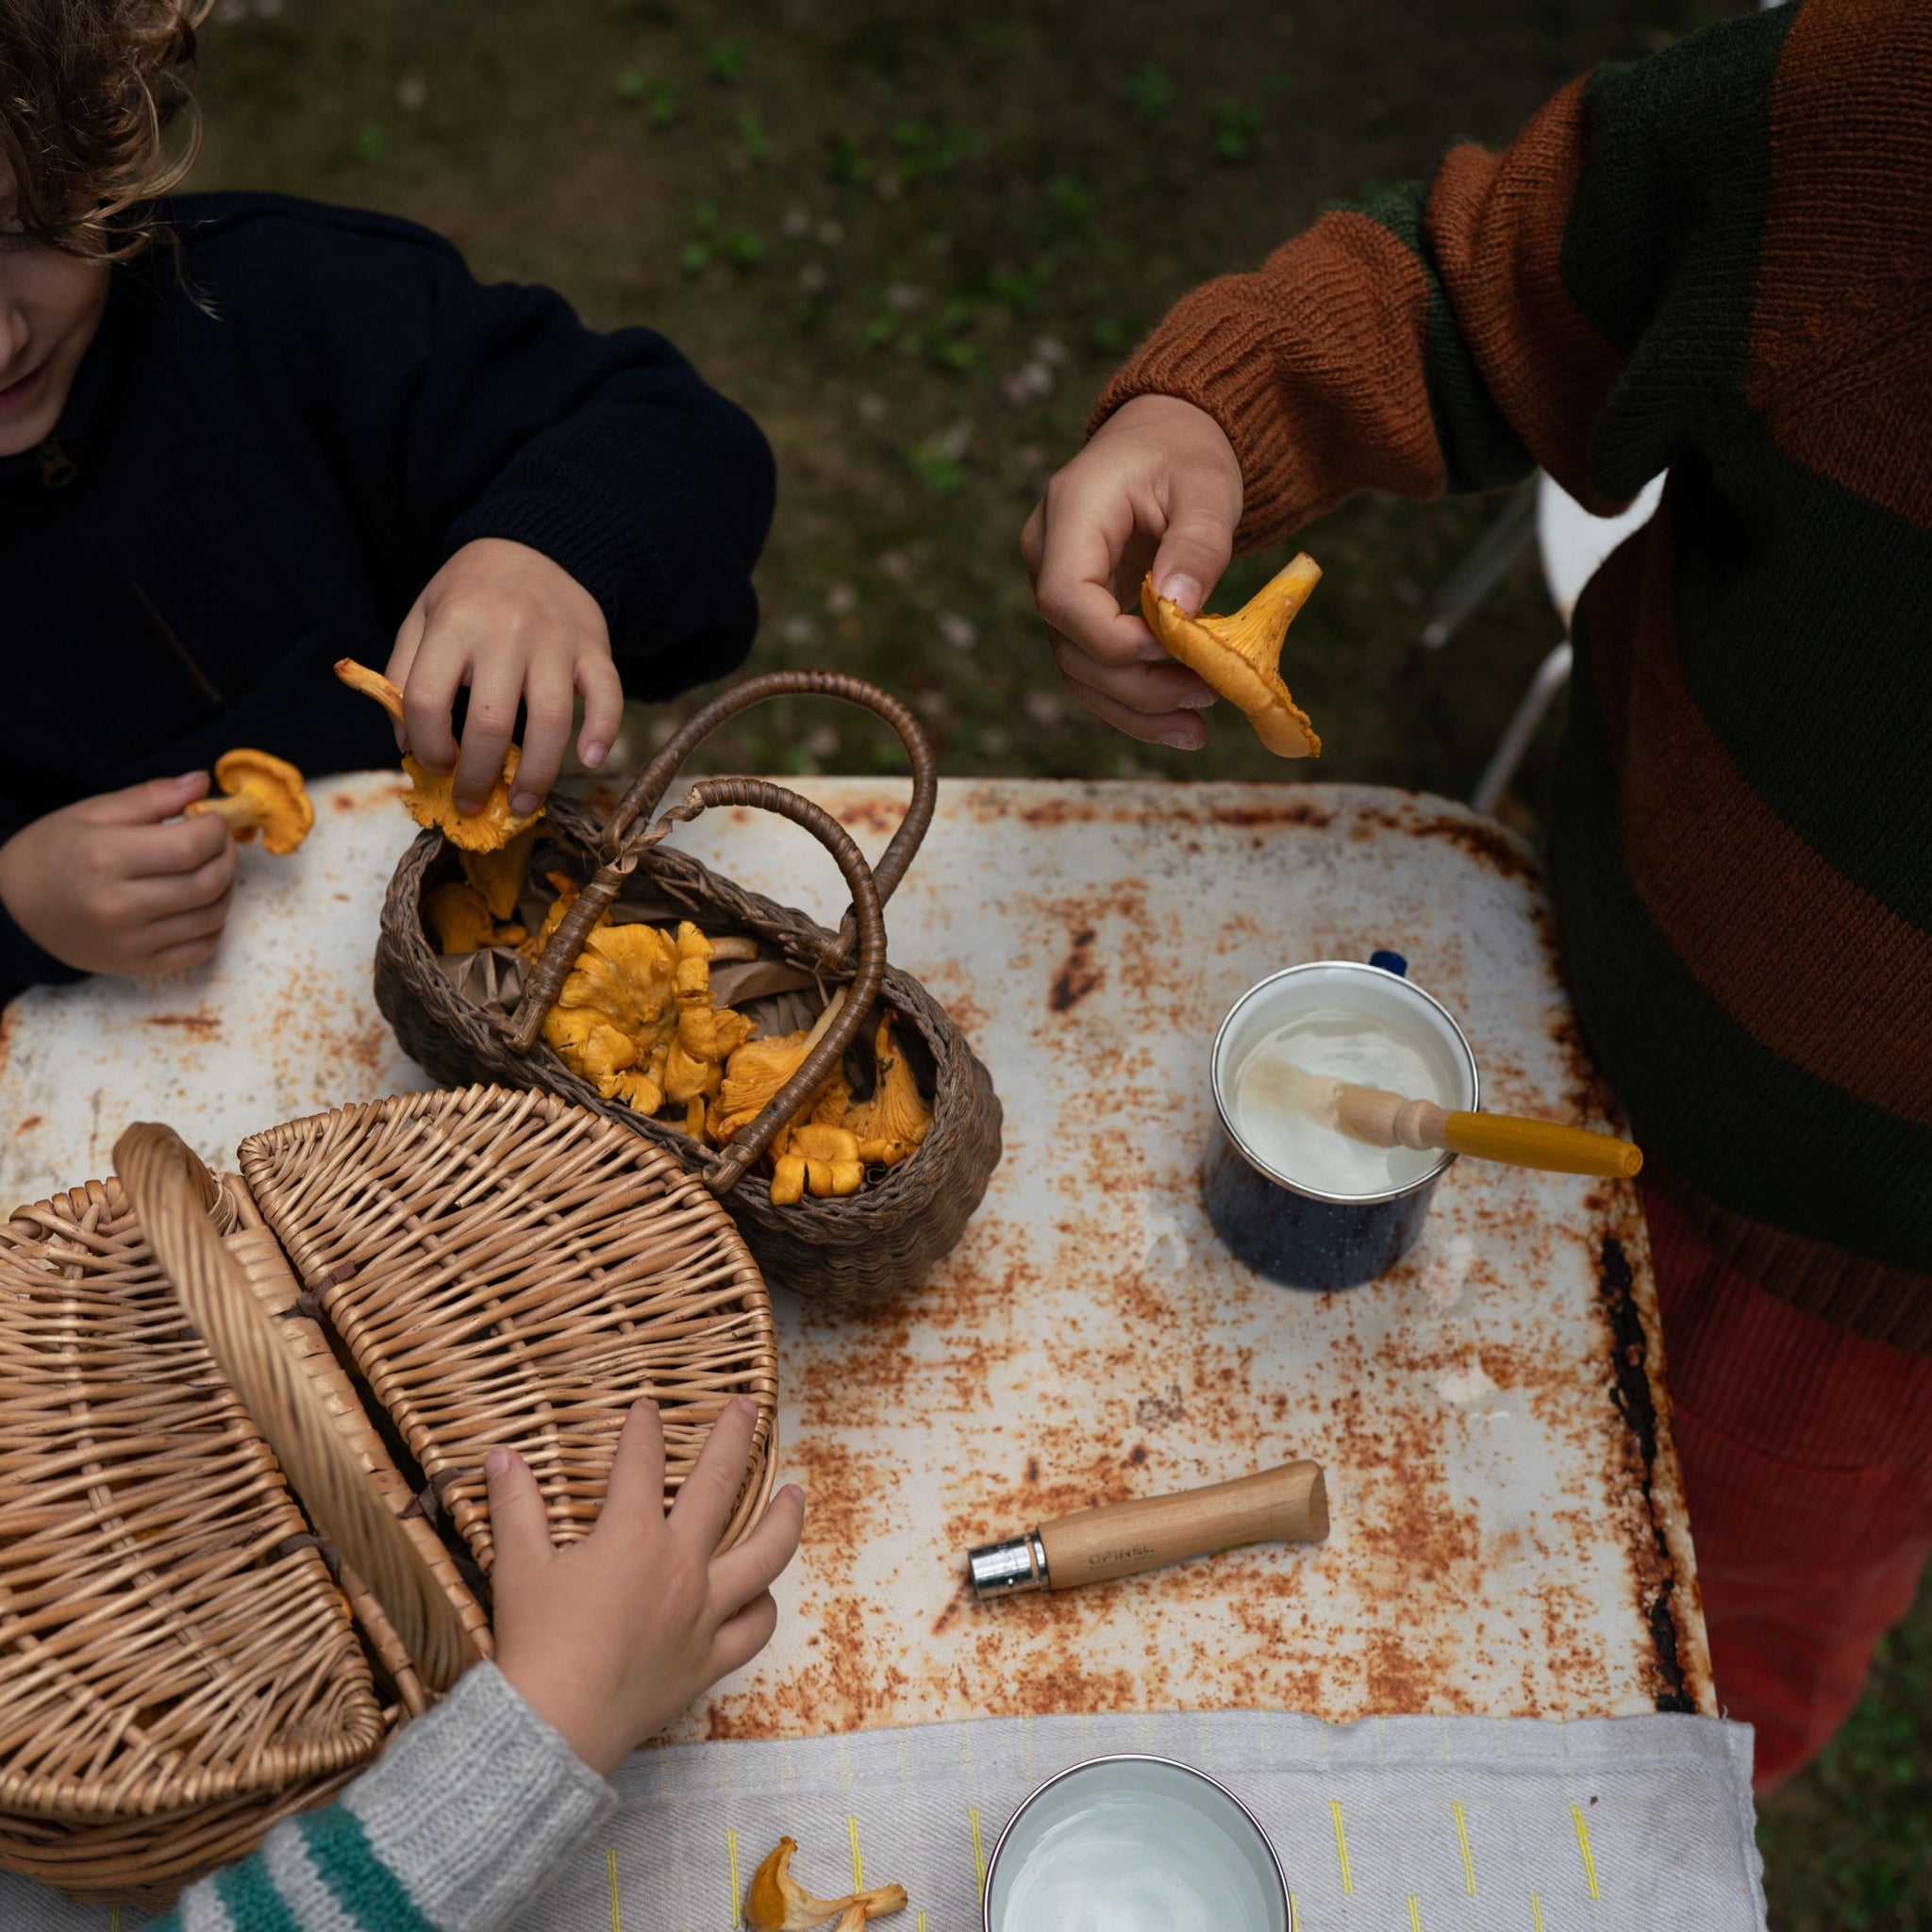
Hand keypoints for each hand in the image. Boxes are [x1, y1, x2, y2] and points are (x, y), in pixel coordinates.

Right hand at [0, 774, 236, 975]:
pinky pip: (201, 949)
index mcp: (105, 858)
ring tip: (211, 868)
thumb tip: (202, 783)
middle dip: (226, 855)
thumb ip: (152, 796)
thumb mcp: (92, 813)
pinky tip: (201, 903)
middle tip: (219, 842)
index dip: (215, 829)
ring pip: (212, 917)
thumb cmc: (53, 853)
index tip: (211, 820)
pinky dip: (214, 924)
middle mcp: (119, 906)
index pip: (191, 846)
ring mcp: (130, 942)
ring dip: (226, 888)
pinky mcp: (138, 966)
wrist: (13, 909)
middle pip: (208, 882)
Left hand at [387, 537, 624, 818]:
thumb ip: (402, 674)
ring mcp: (557, 643)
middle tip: (473, 803)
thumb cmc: (471, 591)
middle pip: (491, 724)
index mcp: (454, 625)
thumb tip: (406, 744)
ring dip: (537, 776)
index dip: (426, 744)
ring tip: (524, 805)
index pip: (427, 700)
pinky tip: (588, 760)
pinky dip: (603, 733)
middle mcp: (506, 634)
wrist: (534, 544)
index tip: (436, 765)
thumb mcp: (422, 616)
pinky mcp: (595, 649)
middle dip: (478, 778)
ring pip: (552, 723)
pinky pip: (608, 697)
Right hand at [487, 1396, 803, 1776]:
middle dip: (733, 1438)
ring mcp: (702, 1613)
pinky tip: (765, 1593)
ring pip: (764, 1556)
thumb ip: (515, 1508)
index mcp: (632, 1534)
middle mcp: (679, 1565)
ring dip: (784, 1519)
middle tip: (748, 1408)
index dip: (645, 1429)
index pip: (643, 1461)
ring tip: (797, 1494)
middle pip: (719, 1485)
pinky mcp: (707, 1660)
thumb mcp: (517, 1567)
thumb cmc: (534, 1644)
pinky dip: (763, 1608)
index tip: (648, 1408)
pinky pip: (753, 1629)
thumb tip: (501, 1457)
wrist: (551, 1728)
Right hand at [1020, 393, 1243, 749]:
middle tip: (1207, 697)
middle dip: (1137, 686)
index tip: (1179, 649)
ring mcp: (1057, 585)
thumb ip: (1196, 545)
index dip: (1115, 641)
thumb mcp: (1208, 486)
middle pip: (1071, 646)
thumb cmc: (1186, 451)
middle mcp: (1047, 553)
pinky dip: (1135, 700)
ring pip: (1078, 670)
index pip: (1064, 598)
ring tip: (1198, 726)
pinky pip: (1095, 667)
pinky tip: (1180, 723)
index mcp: (1071, 512)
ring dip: (1137, 707)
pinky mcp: (1079, 611)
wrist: (1164, 434)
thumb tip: (1179, 614)